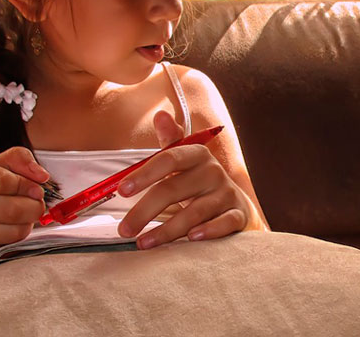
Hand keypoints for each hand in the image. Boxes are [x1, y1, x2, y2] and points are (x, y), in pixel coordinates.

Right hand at [0, 147, 47, 255]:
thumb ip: (18, 159)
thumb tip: (42, 175)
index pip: (2, 180)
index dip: (26, 184)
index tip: (36, 187)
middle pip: (10, 208)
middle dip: (34, 206)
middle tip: (37, 202)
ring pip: (12, 229)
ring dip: (28, 222)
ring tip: (24, 214)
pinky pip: (5, 245)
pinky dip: (16, 235)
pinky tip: (9, 227)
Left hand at [117, 111, 251, 248]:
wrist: (235, 205)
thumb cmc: (199, 183)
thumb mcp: (185, 161)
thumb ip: (170, 142)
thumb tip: (160, 115)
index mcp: (197, 154)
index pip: (169, 158)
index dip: (144, 174)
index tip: (122, 190)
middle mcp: (212, 171)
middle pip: (174, 189)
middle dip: (144, 211)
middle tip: (124, 230)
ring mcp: (226, 194)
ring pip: (194, 212)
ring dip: (166, 230)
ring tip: (143, 242)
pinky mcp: (238, 215)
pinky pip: (223, 223)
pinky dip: (208, 231)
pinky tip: (190, 239)